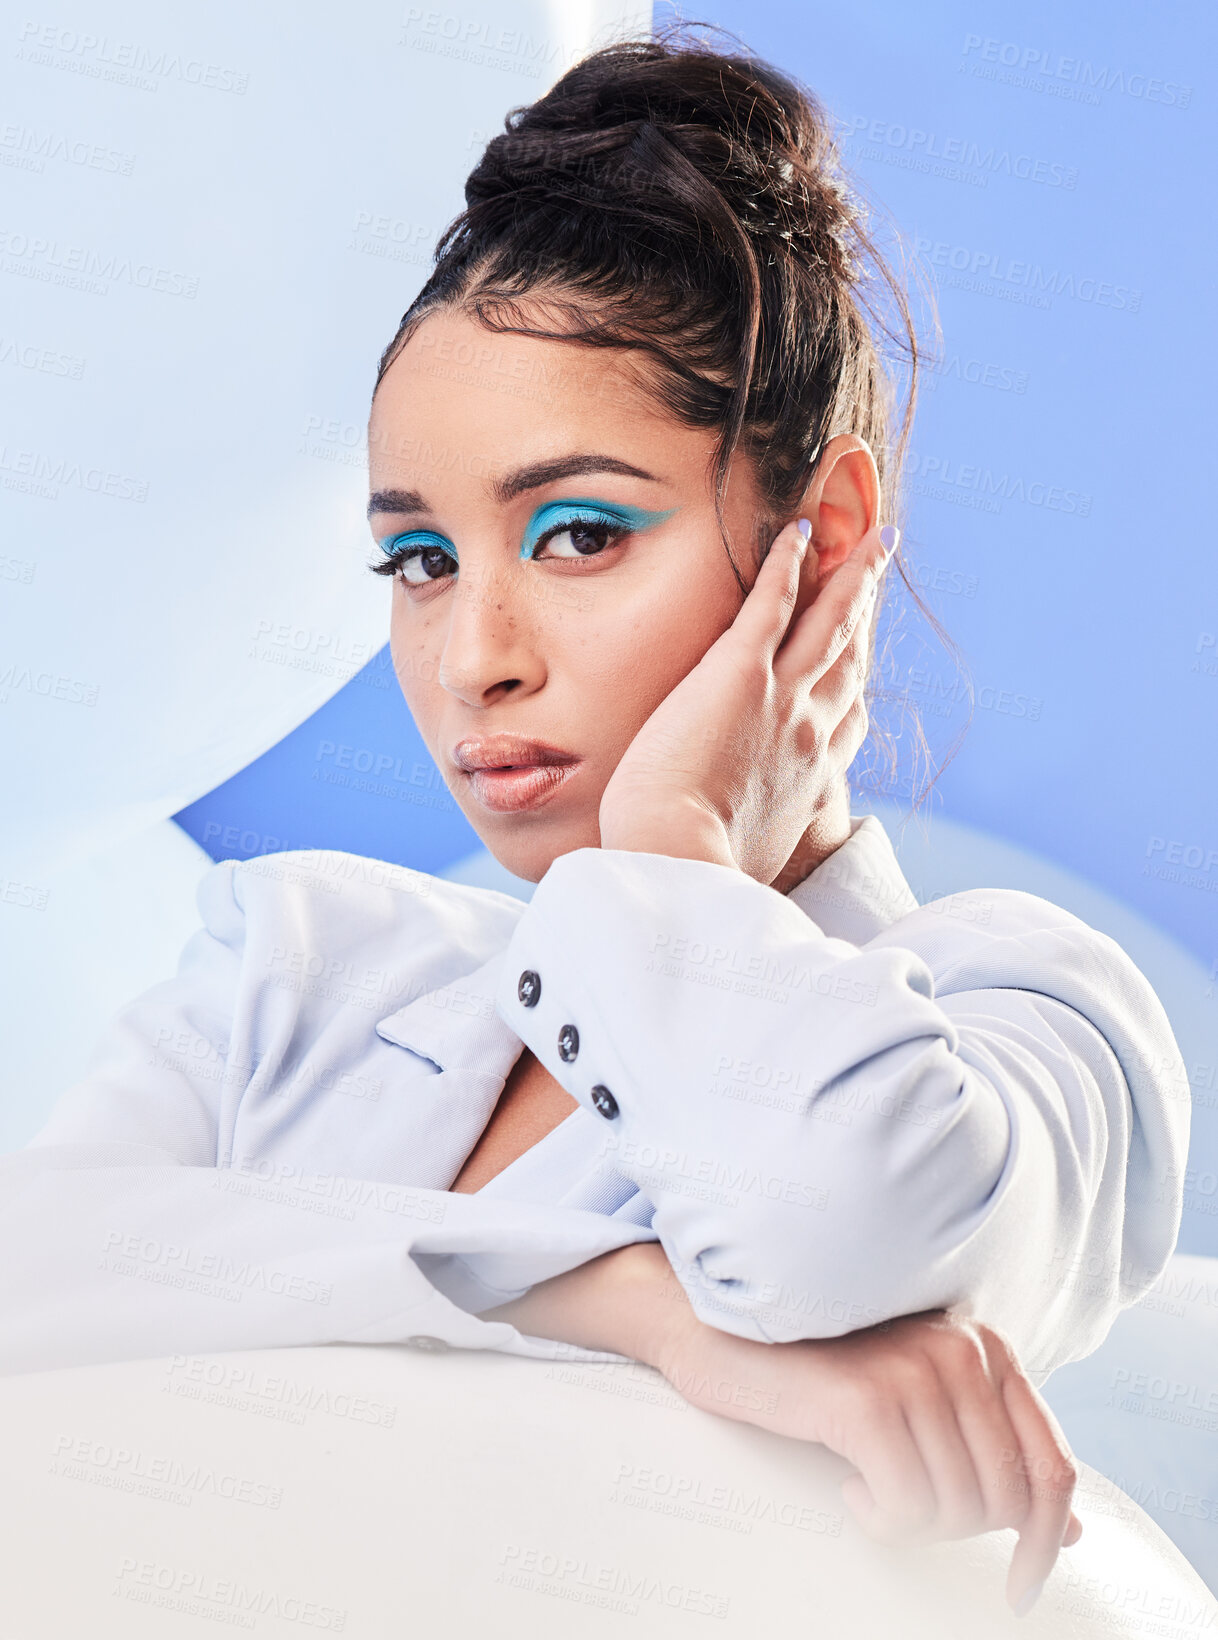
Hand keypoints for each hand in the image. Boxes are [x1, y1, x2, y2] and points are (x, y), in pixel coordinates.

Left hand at [597, 518, 896, 886]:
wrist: (681, 863)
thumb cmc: (694, 875)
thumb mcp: (743, 869)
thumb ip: (747, 853)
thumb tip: (726, 869)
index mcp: (810, 781)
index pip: (847, 722)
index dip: (858, 682)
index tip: (864, 662)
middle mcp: (811, 733)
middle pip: (850, 658)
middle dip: (869, 610)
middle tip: (882, 567)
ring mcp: (783, 699)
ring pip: (830, 622)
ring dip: (853, 574)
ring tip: (872, 538)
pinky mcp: (741, 673)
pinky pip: (773, 603)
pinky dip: (788, 564)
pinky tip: (796, 530)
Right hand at [652, 1306, 1080, 1617]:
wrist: (719, 1329)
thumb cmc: (817, 1368)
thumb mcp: (916, 1398)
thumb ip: (988, 1446)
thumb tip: (1064, 1531)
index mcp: (985, 1347)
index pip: (1053, 1464)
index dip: (1045, 1540)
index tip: (1022, 1587)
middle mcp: (962, 1349)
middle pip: (1006, 1500)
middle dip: (956, 1531)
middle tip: (901, 1510)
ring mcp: (916, 1369)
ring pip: (956, 1511)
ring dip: (910, 1523)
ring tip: (868, 1488)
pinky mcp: (867, 1399)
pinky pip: (906, 1507)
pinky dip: (880, 1518)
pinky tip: (849, 1484)